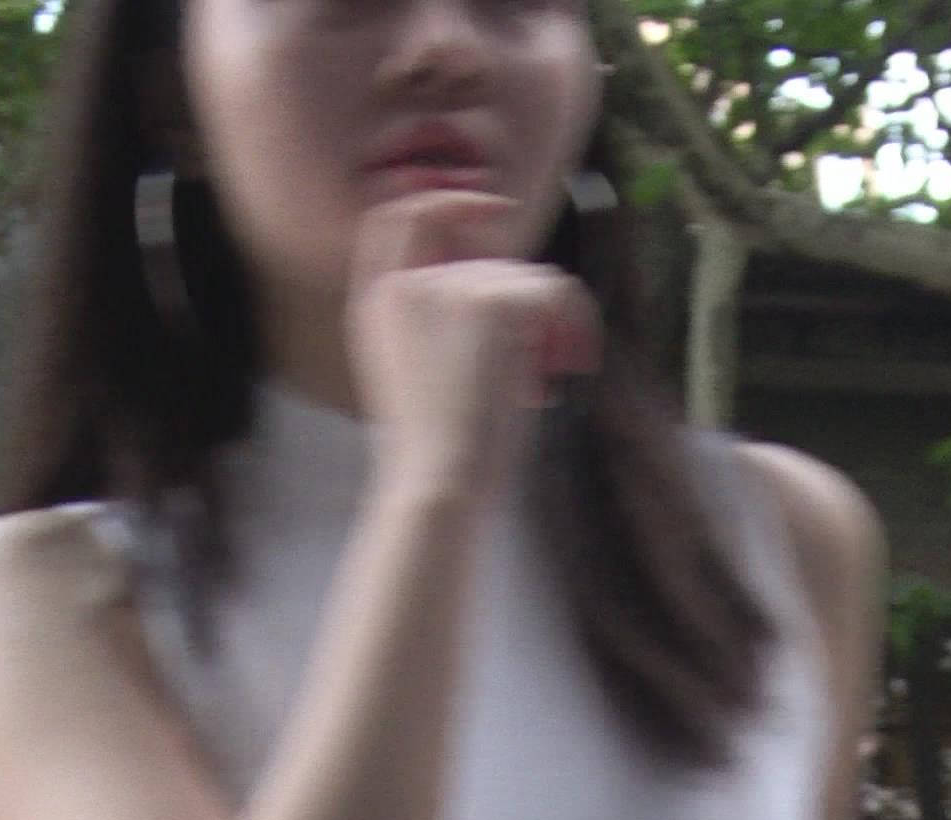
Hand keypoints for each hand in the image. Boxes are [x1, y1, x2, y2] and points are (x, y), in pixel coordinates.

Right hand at [349, 190, 600, 504]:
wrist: (440, 485)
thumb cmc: (440, 460)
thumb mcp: (422, 381)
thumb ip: (442, 324)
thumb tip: (514, 290)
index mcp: (376, 303)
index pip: (397, 219)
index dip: (445, 203)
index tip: (492, 212)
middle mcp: (405, 284)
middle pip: (487, 259)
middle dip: (524, 304)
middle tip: (549, 359)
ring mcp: (447, 286)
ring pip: (527, 278)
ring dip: (551, 325)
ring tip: (551, 378)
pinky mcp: (490, 300)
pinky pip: (555, 290)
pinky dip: (574, 325)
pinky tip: (567, 367)